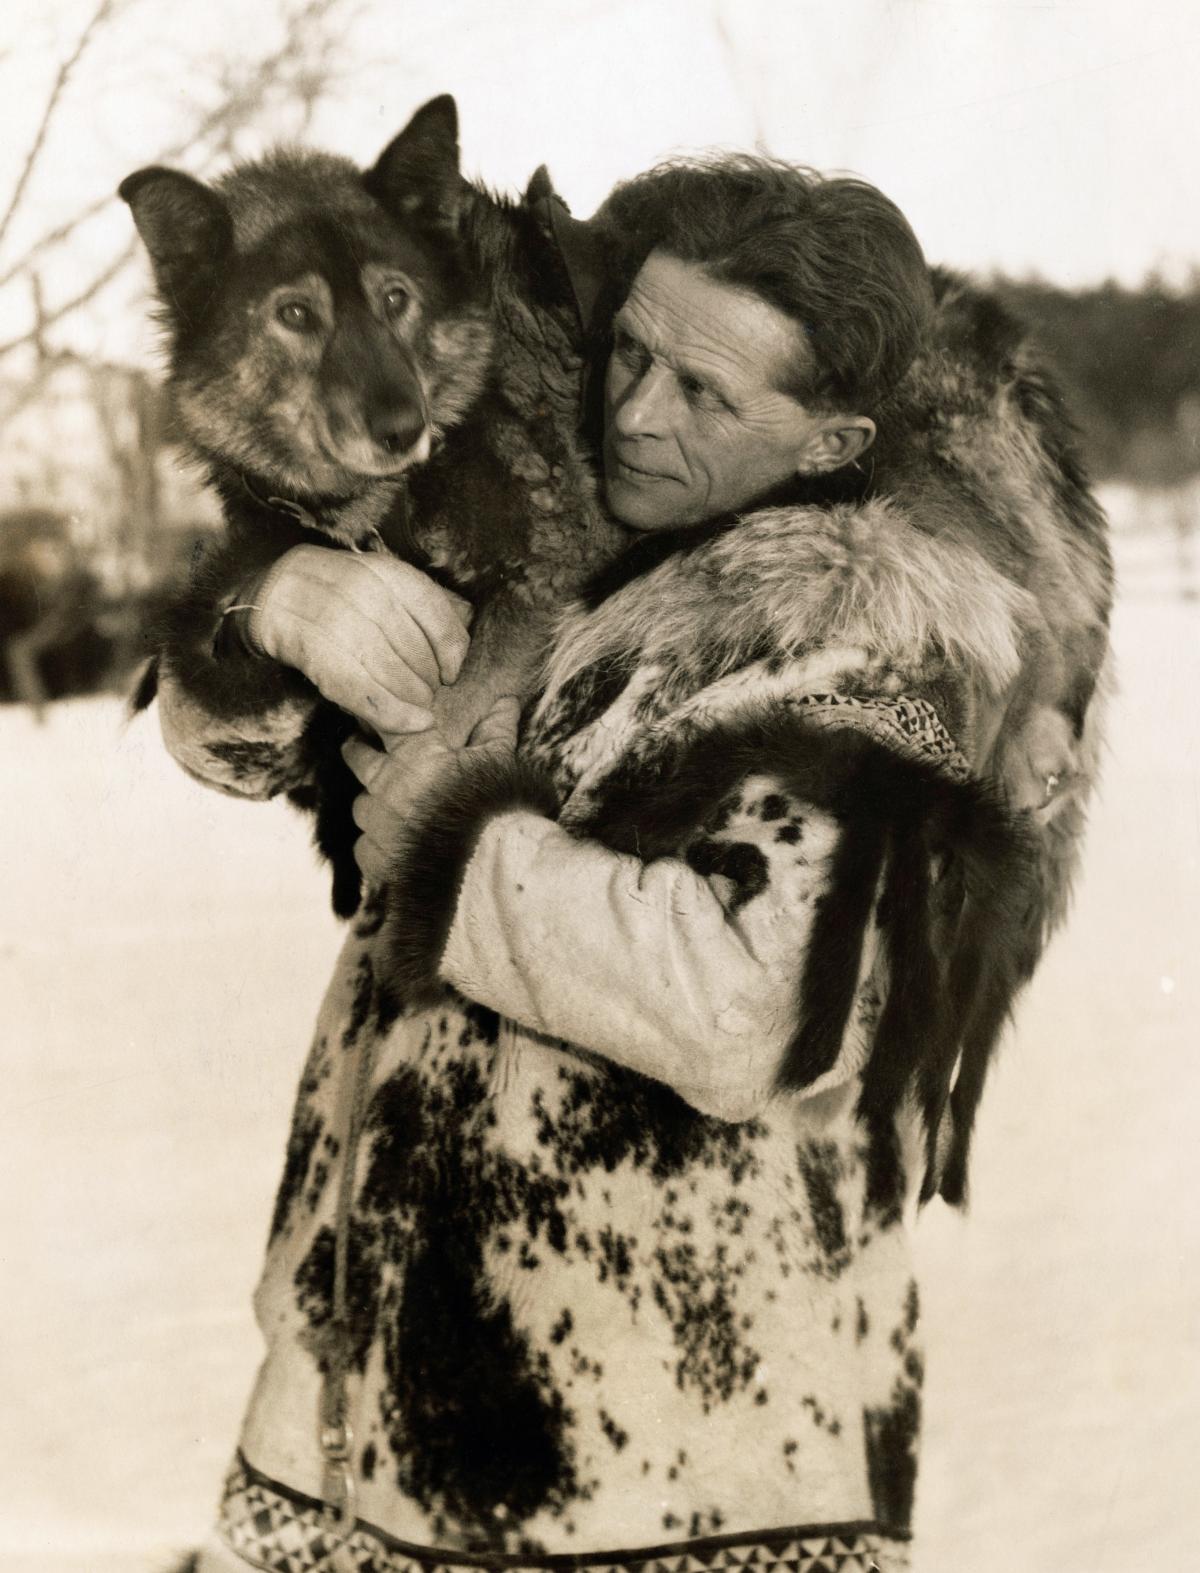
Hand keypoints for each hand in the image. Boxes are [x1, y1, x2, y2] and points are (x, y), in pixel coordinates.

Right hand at [247, 545, 471, 735]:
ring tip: (420, 709)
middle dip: (429, 679)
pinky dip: (390, 712)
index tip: (453, 673)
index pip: (435, 613)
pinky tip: (409, 723)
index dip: (452, 650)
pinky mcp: (313, 650)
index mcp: (385, 571)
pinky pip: (361, 689)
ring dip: (412, 698)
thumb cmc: (343, 594)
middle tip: (431, 695)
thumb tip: (468, 619)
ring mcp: (335, 618)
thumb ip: (425, 600)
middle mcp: (362, 590)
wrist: (275, 594)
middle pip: (414, 648)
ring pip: (390, 670)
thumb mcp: (383, 583)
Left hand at [343, 696, 520, 884]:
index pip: (382, 720)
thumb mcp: (497, 760)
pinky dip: (376, 848)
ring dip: (374, 807)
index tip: (378, 719)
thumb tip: (506, 702)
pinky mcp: (377, 858)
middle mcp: (386, 783)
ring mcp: (378, 822)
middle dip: (360, 752)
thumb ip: (495, 729)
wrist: (487, 856)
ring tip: (391, 812)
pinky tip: (393, 850)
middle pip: (356, 756)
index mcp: (412, 753)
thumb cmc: (493, 803)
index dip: (379, 718)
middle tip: (364, 752)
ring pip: (361, 806)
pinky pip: (364, 849)